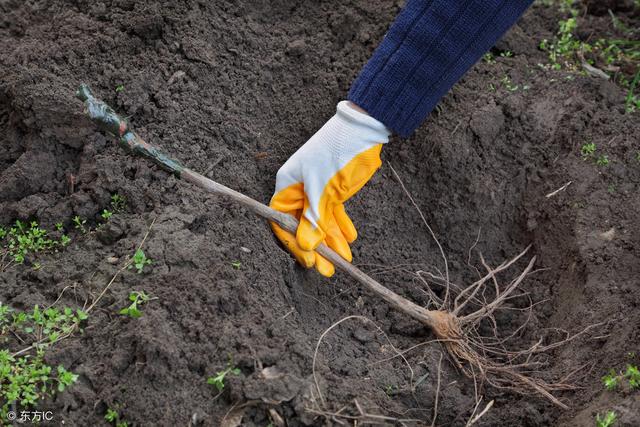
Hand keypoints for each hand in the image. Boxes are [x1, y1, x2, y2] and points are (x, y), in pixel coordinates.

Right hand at [269, 101, 389, 276]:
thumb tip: (306, 246)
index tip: (310, 261)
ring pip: (321, 222)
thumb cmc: (338, 153)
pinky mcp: (333, 189)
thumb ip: (315, 219)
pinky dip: (341, 225)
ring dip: (332, 241)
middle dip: (316, 248)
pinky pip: (333, 213)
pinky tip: (350, 239)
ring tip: (345, 260)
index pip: (282, 221)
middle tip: (328, 270)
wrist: (364, 129)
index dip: (294, 243)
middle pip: (303, 225)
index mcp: (288, 185)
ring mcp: (316, 189)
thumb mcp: (325, 189)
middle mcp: (299, 189)